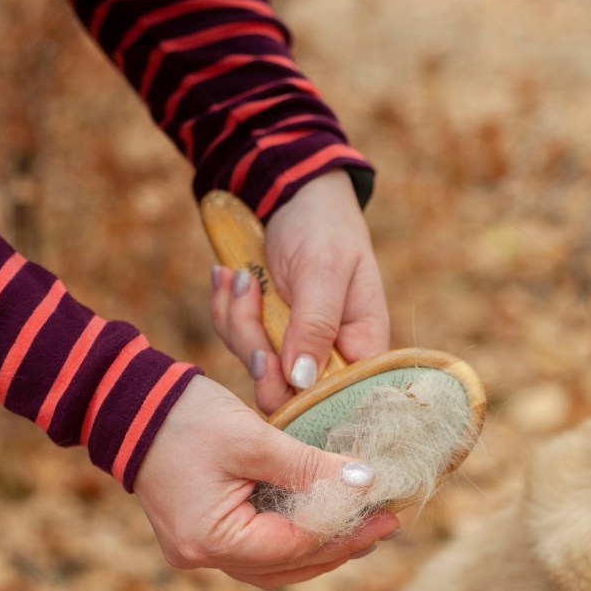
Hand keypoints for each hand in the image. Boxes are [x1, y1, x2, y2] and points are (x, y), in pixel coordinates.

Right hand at [132, 376, 399, 587]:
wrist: (125, 403)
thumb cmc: (185, 416)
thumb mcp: (254, 438)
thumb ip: (308, 466)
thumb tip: (365, 484)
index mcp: (212, 538)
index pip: (296, 547)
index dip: (347, 532)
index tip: (388, 514)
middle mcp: (202, 557)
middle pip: (288, 566)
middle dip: (340, 546)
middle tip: (386, 522)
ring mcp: (198, 550)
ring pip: (276, 564)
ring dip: (320, 547)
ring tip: (365, 525)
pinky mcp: (202, 535)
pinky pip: (259, 549)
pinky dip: (294, 538)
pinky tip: (325, 520)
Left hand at [211, 169, 389, 414]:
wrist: (295, 192)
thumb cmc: (324, 226)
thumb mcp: (322, 271)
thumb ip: (314, 326)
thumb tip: (302, 381)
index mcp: (362, 346)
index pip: (336, 397)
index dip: (298, 394)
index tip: (266, 360)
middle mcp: (331, 354)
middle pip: (286, 387)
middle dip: (254, 341)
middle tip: (247, 291)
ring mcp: (296, 345)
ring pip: (255, 364)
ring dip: (236, 317)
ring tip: (239, 274)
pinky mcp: (269, 333)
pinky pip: (239, 339)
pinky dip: (227, 308)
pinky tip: (228, 276)